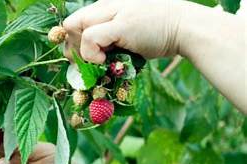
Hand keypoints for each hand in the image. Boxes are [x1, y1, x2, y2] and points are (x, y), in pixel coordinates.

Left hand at [63, 0, 183, 62]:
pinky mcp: (122, 24)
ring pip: (74, 27)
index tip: (82, 57)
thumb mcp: (128, 30)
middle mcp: (107, 3)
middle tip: (87, 62)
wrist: (188, 27)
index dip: (73, 41)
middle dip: (72, 47)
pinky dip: (91, 54)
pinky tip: (106, 59)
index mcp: (108, 4)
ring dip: (81, 51)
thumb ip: (108, 35)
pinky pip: (91, 38)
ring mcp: (114, 11)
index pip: (76, 20)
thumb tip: (90, 54)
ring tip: (99, 60)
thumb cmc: (161, 32)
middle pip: (70, 23)